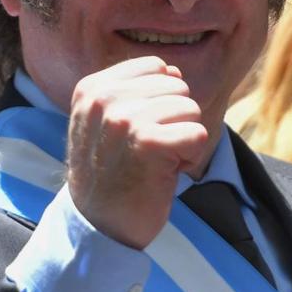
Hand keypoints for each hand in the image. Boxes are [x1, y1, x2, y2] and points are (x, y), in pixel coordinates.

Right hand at [65, 56, 209, 248]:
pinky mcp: (149, 143)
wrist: (100, 225)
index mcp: (93, 88)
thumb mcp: (107, 121)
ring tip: (155, 162)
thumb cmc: (112, 173)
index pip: (155, 66)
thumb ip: (136, 91)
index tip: (139, 131)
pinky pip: (198, 133)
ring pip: (191, 109)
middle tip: (149, 150)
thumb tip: (175, 70)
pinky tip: (166, 172)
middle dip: (174, 120)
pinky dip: (191, 157)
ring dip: (182, 140)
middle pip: (177, 86)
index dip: (161, 99)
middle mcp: (104, 99)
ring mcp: (125, 119)